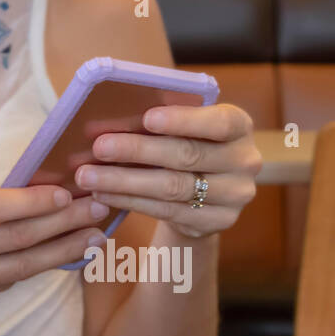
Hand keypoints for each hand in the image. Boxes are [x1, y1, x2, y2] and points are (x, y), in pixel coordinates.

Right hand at [0, 178, 109, 312]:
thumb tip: (43, 200)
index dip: (36, 202)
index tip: (69, 193)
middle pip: (16, 240)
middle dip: (63, 224)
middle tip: (97, 212)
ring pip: (17, 268)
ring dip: (59, 252)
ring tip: (91, 239)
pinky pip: (1, 285)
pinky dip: (30, 269)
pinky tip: (56, 257)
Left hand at [73, 102, 261, 239]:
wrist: (205, 190)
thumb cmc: (185, 142)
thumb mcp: (184, 126)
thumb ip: (163, 118)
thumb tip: (111, 113)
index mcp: (239, 125)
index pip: (218, 122)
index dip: (183, 120)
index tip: (147, 118)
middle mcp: (245, 161)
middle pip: (187, 155)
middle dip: (138, 150)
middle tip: (99, 147)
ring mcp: (235, 196)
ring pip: (173, 187)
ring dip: (124, 181)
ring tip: (89, 176)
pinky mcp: (216, 222)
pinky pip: (167, 211)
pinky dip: (130, 201)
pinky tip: (103, 195)